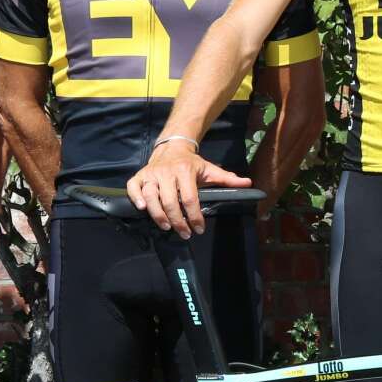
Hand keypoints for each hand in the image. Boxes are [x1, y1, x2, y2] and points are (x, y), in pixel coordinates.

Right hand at [126, 140, 250, 236]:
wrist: (172, 147)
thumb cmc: (191, 163)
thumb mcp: (209, 169)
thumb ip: (227, 179)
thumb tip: (248, 183)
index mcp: (185, 170)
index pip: (190, 198)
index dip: (195, 216)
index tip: (199, 229)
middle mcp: (166, 172)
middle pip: (169, 201)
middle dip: (177, 221)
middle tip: (184, 233)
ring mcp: (151, 174)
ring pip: (151, 197)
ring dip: (158, 215)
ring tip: (167, 227)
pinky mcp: (140, 176)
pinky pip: (133, 188)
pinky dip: (136, 199)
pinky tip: (143, 209)